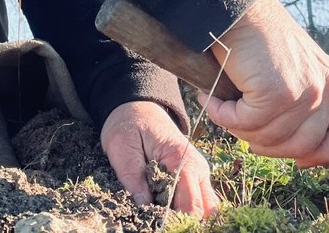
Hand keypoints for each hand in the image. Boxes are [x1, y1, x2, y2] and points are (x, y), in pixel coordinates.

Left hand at [100, 101, 218, 217]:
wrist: (138, 107)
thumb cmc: (129, 124)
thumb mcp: (122, 147)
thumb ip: (132, 177)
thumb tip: (143, 207)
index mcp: (181, 159)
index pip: (191, 202)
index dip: (177, 221)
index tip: (159, 226)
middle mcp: (197, 167)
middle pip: (204, 209)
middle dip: (185, 222)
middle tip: (161, 224)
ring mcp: (198, 172)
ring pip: (206, 207)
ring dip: (188, 217)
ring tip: (163, 220)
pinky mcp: (193, 176)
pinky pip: (199, 200)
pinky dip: (187, 211)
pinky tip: (170, 213)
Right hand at [199, 0, 328, 166]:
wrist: (239, 6)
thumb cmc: (257, 38)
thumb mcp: (295, 70)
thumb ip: (302, 104)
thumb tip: (293, 149)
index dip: (324, 155)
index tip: (299, 160)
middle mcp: (326, 88)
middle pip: (301, 147)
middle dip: (267, 145)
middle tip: (241, 126)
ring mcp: (304, 92)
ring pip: (269, 139)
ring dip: (238, 128)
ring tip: (222, 105)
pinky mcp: (277, 93)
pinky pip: (245, 124)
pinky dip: (223, 115)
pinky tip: (212, 97)